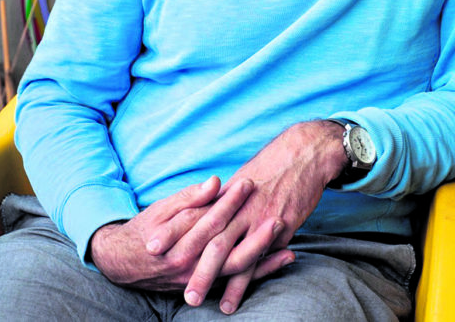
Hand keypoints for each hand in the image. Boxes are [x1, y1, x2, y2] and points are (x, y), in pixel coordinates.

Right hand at [89, 174, 288, 292]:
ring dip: (264, 252)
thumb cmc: (146, 229)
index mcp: (176, 242)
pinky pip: (237, 279)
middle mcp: (189, 265)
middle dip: (253, 230)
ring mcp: (199, 278)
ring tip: (285, 234)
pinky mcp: (207, 285)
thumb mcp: (162, 209)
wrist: (125, 262)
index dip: (230, 201)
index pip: (209, 219)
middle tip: (275, 212)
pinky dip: (262, 269)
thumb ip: (190, 197)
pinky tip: (283, 256)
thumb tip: (215, 182)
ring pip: (236, 267)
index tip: (248, 182)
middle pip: (227, 247)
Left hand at [146, 120, 347, 313]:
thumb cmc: (271, 164)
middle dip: (192, 265)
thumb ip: (221, 195)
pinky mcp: (279, 229)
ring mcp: (259, 220)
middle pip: (211, 240)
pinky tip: (234, 298)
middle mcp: (240, 208)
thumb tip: (201, 206)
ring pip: (233, 255)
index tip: (151, 245)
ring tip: (202, 301)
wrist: (304, 153)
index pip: (194, 214)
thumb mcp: (241, 176)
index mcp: (226, 193)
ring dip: (217, 280)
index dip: (172, 230)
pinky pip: (259, 258)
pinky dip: (246, 280)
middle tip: (176, 286)